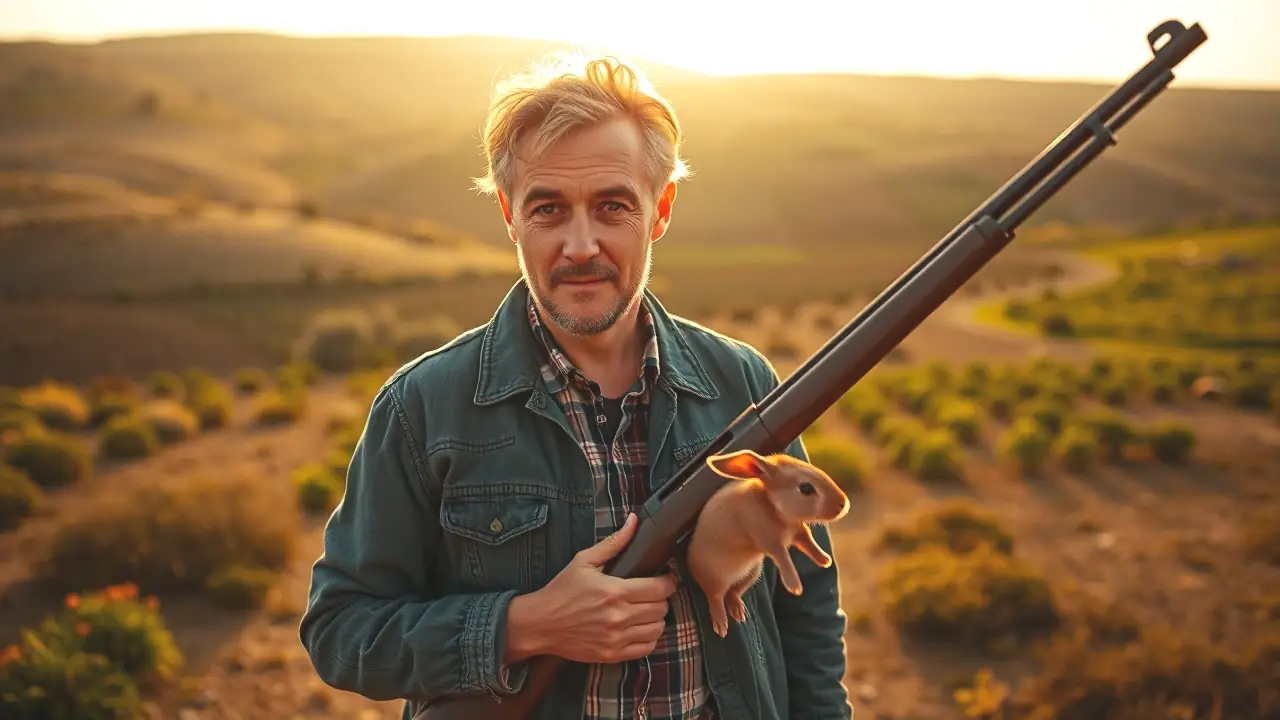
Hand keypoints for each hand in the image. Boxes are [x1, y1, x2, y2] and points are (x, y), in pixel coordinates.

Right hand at [505, 513, 677, 664]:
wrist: (541, 624)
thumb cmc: (561, 591)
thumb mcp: (584, 561)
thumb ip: (614, 542)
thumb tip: (633, 522)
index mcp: (614, 591)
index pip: (659, 588)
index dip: (668, 581)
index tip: (666, 578)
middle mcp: (618, 617)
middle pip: (661, 608)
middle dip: (662, 598)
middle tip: (653, 593)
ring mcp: (616, 638)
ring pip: (657, 629)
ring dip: (657, 618)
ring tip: (647, 610)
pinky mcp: (612, 654)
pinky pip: (646, 649)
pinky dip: (649, 638)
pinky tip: (640, 628)